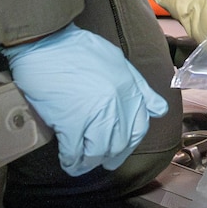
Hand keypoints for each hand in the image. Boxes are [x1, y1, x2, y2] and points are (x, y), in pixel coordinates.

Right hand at [2, 24, 170, 176]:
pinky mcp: (70, 121)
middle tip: (102, 162)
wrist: (48, 42)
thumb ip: (140, 88)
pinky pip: (74, 151)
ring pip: (99, 151)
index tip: (121, 149)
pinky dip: (72, 162)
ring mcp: (94, 114)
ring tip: (82, 165)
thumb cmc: (80, 49)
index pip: (139, 127)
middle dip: (111, 157)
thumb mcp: (119, 62)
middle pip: (120, 143)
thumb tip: (159, 110)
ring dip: (90, 162)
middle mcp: (117, 104)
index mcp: (129, 89)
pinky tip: (69, 163)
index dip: (130, 143)